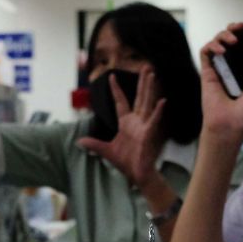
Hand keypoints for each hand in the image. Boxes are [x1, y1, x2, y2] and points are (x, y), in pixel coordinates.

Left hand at [77, 66, 165, 187]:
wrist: (136, 174)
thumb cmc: (126, 162)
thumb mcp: (106, 151)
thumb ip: (94, 144)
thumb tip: (80, 141)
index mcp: (126, 123)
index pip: (120, 102)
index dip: (116, 90)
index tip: (112, 77)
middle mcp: (136, 122)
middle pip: (139, 98)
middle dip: (142, 82)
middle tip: (146, 67)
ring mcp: (143, 127)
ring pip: (146, 104)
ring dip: (149, 89)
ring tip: (152, 75)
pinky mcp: (148, 135)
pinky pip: (153, 121)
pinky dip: (158, 112)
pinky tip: (163, 101)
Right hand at [200, 23, 242, 144]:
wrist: (231, 125)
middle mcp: (230, 68)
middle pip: (229, 40)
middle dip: (233, 29)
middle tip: (241, 27)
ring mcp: (218, 69)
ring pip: (216, 43)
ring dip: (223, 35)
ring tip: (232, 39)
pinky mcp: (207, 72)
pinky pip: (205, 52)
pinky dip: (212, 46)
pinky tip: (222, 50)